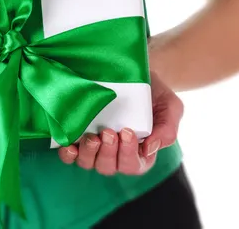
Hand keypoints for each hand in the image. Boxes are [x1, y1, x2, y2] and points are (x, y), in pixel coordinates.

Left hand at [58, 71, 182, 174]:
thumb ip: (168, 128)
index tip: (127, 132)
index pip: (134, 165)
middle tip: (109, 132)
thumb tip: (150, 148)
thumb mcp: (170, 106)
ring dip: (89, 153)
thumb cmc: (153, 92)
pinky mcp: (78, 137)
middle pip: (109, 167)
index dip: (128, 154)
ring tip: (92, 136)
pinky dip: (69, 154)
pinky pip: (70, 156)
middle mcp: (115, 153)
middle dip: (108, 153)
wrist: (131, 71)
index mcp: (139, 152)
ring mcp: (95, 147)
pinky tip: (70, 146)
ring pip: (89, 163)